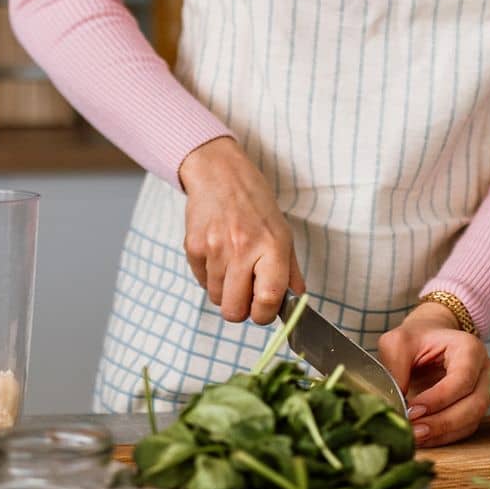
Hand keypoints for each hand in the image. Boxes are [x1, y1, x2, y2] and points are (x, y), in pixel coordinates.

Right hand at [177, 137, 304, 324]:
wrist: (220, 174)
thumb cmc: (255, 204)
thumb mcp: (283, 233)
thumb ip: (290, 273)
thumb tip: (295, 303)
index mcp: (272, 246)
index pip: (268, 298)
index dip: (264, 314)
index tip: (263, 310)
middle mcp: (243, 248)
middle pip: (234, 310)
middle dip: (239, 309)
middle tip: (244, 292)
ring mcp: (215, 247)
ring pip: (215, 298)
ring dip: (224, 290)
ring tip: (231, 265)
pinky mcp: (193, 246)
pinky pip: (200, 281)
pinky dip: (209, 276)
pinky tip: (217, 254)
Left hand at [377, 302, 489, 446]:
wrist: (429, 339)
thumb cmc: (416, 338)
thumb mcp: (398, 343)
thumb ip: (396, 367)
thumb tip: (397, 402)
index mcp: (470, 349)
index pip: (462, 379)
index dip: (439, 398)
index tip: (413, 410)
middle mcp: (484, 371)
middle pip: (475, 404)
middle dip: (443, 422)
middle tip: (414, 431)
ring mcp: (483, 391)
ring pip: (472, 420)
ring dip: (443, 433)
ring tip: (415, 437)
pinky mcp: (474, 408)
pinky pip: (465, 429)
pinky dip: (444, 437)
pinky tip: (423, 438)